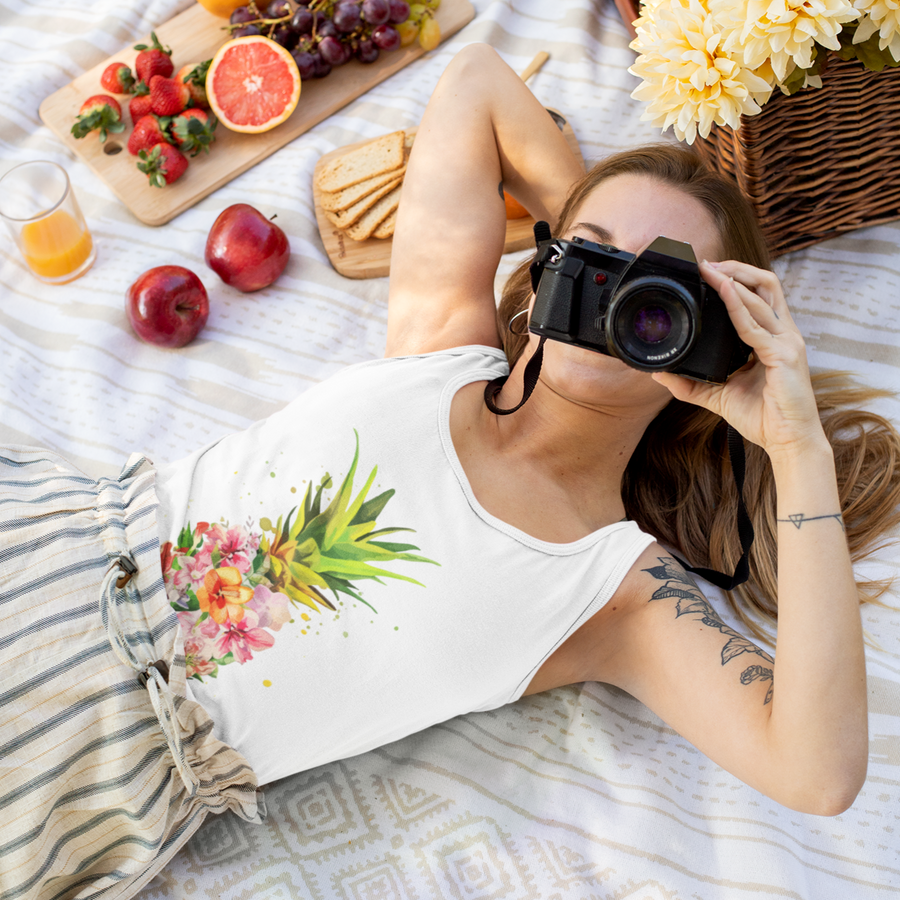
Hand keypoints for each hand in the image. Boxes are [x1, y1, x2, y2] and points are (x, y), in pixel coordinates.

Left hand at [651, 260, 826, 460]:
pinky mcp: (785, 355)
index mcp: (772, 339)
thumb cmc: (762, 417)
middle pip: (766, 285)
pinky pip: (756, 325)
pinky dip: (737, 306)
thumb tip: (659, 373)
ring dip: (734, 279)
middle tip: (706, 264)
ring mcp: (787, 342)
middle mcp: (782, 334)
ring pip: (763, 295)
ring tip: (711, 270)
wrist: (787, 441)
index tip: (707, 271)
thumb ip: (689, 384)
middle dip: (736, 268)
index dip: (735, 280)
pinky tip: (722, 293)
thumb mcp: (717, 395)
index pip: (758, 297)